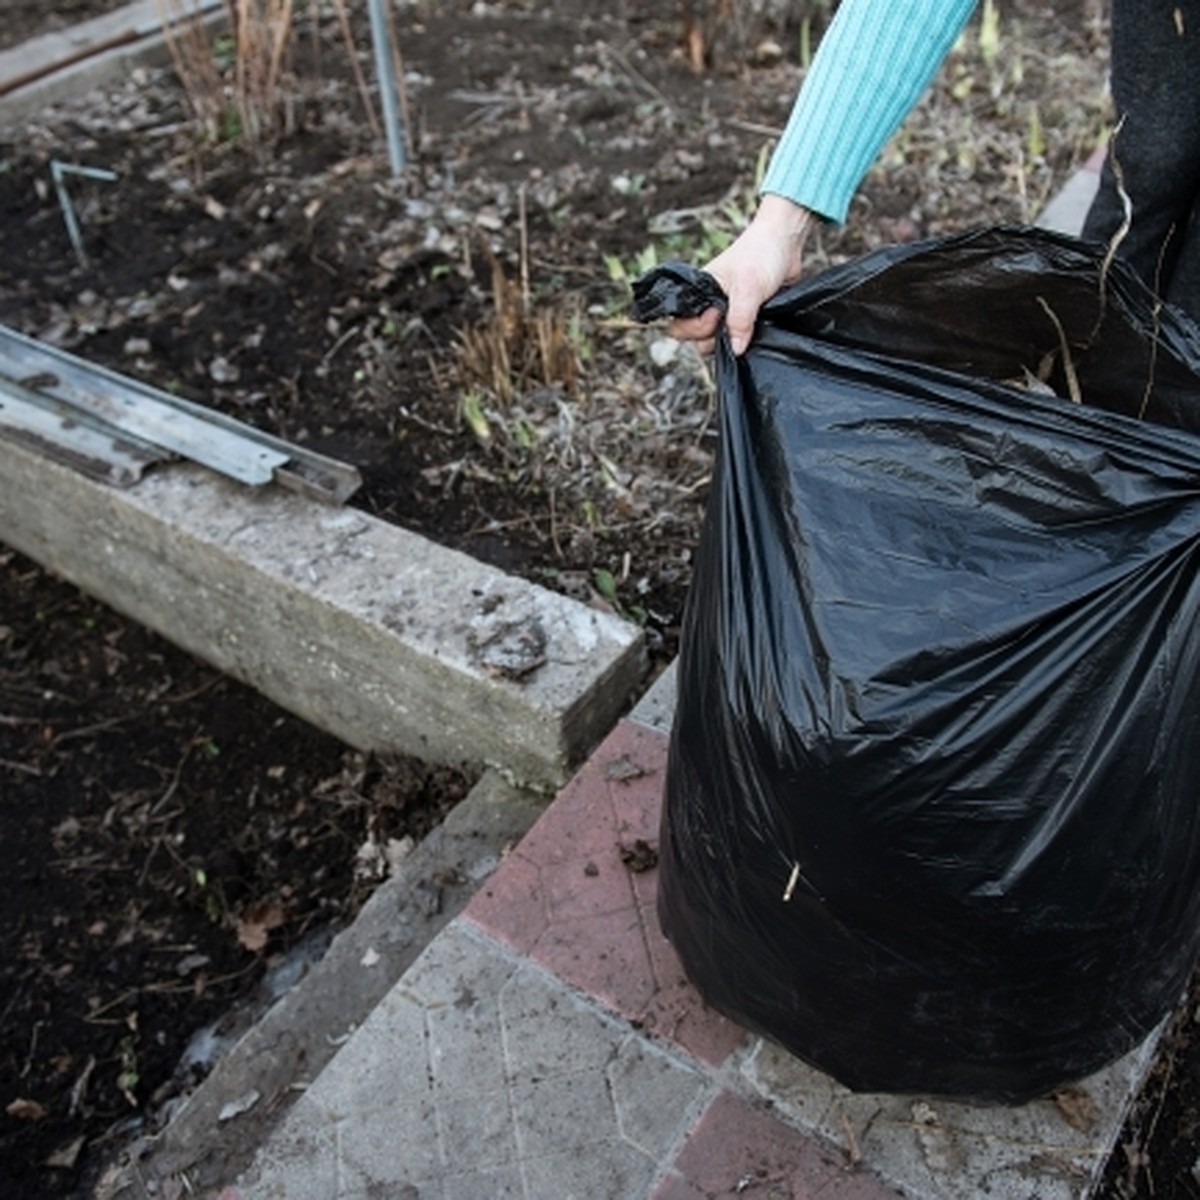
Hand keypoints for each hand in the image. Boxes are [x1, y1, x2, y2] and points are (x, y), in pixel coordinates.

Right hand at [669, 194, 814, 355]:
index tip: (717, 316)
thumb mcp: (749, 289)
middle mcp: (710, 304)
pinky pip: (740, 337)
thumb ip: (739, 321)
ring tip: (749, 326)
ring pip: (720, 340)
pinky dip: (747, 338)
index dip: (696, 328)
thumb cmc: (761, 253)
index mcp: (699, 292)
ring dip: (733, 340)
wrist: (786, 241)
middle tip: (735, 324)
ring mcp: (728, 312)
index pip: (681, 325)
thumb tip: (735, 350)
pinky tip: (757, 330)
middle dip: (714, 339)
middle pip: (699, 339)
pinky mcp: (746, 317)